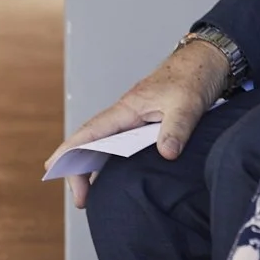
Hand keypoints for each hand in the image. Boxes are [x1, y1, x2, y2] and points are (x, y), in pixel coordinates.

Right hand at [45, 42, 231, 208]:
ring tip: (90, 194)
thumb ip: (176, 129)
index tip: (53, 168)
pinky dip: (113, 160)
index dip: (69, 150)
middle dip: (78, 168)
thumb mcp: (187, 104)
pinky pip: (123, 144)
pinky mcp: (147, 123)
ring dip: (94, 166)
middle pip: (92, 141)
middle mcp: (126, 114)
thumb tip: (166, 154)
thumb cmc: (194, 76)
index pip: (91, 131)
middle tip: (80, 198)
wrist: (207, 61)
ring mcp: (135, 118)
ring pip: (105, 144)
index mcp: (128, 108)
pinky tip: (116, 176)